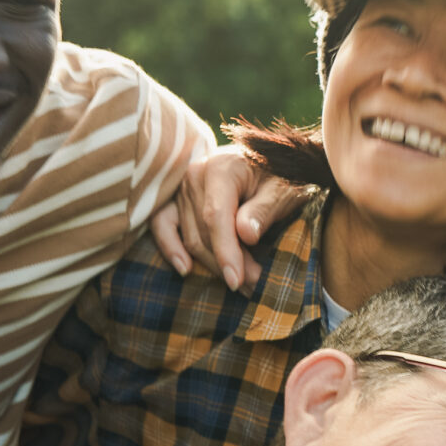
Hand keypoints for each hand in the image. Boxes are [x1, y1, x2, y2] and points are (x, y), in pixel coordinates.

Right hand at [147, 146, 310, 293]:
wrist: (269, 160)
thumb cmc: (279, 175)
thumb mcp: (283, 190)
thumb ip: (264, 210)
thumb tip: (245, 235)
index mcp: (221, 167)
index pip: (215, 217)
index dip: (225, 251)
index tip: (237, 279)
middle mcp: (194, 175)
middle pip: (202, 231)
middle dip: (225, 263)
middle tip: (254, 285)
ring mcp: (181, 187)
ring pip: (189, 235)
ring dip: (211, 263)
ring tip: (241, 285)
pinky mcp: (176, 199)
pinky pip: (162, 224)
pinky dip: (170, 246)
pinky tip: (185, 269)